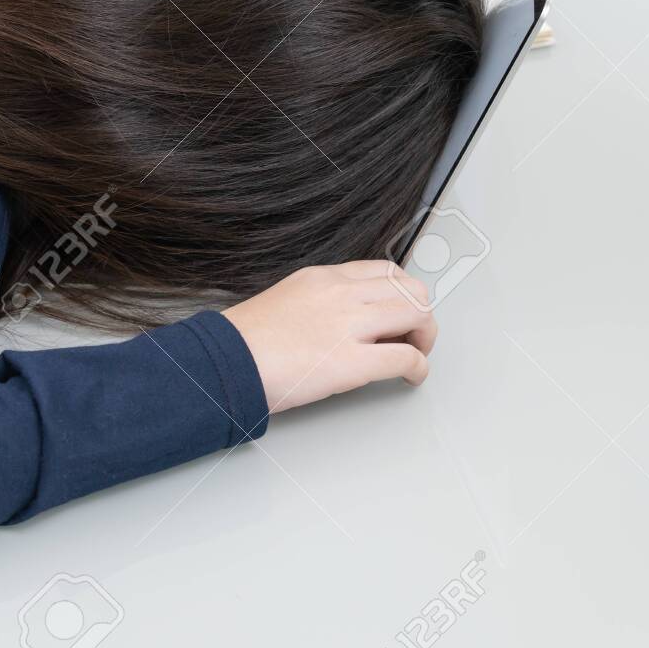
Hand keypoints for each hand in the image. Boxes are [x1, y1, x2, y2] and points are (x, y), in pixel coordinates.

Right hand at [222, 261, 435, 413]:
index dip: (403, 293)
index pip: (384, 270)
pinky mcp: (350, 362)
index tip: (401, 313)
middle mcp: (341, 293)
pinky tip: (412, 377)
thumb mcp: (286, 300)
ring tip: (416, 354)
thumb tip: (346, 323)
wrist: (223, 362)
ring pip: (417, 314)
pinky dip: (418, 368)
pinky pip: (405, 357)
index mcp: (324, 277)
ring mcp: (348, 325)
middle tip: (414, 337)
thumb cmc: (245, 341)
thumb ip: (321, 303)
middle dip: (421, 314)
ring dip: (425, 337)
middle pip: (410, 288)